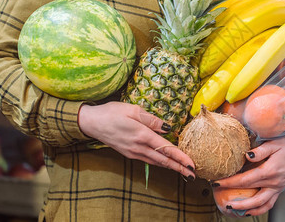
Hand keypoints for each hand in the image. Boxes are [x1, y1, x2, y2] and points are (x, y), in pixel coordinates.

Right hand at [78, 102, 194, 178]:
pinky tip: (166, 162)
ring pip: (156, 162)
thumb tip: (168, 127)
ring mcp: (133, 152)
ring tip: (183, 170)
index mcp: (141, 135)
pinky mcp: (129, 153)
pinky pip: (148, 160)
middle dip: (179, 167)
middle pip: (163, 160)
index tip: (191, 164)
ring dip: (170, 166)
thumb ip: (152, 120)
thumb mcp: (133, 110)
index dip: (180, 157)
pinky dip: (160, 162)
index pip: (165, 148)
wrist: (91, 123)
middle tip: (193, 174)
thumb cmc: (112, 112)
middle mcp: (138, 147)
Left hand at [213, 135, 284, 216]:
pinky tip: (247, 210)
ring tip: (230, 208)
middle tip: (217, 193)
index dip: (229, 182)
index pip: (245, 180)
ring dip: (244, 209)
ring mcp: (278, 188)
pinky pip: (269, 204)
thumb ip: (260, 150)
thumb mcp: (275, 142)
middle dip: (232, 196)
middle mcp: (274, 183)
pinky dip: (258, 209)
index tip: (216, 182)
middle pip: (250, 195)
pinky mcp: (280, 190)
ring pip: (260, 204)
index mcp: (270, 170)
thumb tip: (245, 155)